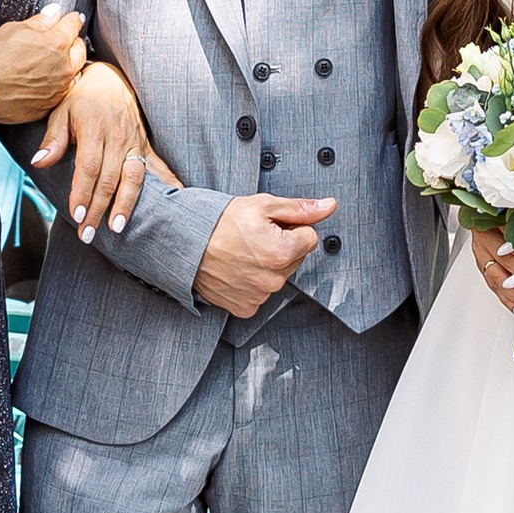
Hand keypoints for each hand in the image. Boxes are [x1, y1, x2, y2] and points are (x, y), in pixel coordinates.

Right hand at [0, 7, 86, 120]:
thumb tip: (54, 12)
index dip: (72, 19)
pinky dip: (55, 86)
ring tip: (50, 63)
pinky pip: (59, 92)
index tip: (73, 18)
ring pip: (72, 74)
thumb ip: (41, 21)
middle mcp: (63, 68)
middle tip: (63, 40)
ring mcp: (57, 89)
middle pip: (80, 51)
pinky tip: (41, 82)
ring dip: (66, 66)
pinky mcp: (48, 106)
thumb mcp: (15, 29)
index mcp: (57, 44)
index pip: (73, 26)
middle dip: (73, 43)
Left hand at [37, 59, 170, 239]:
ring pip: (133, 178)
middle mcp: (117, 137)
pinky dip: (168, 184)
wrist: (110, 79)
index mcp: (94, 128)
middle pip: (109, 179)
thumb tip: (39, 162)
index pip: (89, 167)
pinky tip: (175, 200)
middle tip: (87, 234)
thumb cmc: (81, 98)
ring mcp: (134, 143)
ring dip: (126, 205)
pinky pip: (158, 167)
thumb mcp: (61, 112)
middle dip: (98, 209)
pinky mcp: (144, 146)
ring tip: (117, 228)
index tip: (77, 215)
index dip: (83, 192)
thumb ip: (53, 139)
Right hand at [195, 192, 334, 318]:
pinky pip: (262, 293)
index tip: (268, 225)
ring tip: (241, 252)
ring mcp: (259, 297)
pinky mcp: (245, 308)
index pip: (310, 238)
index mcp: (281, 253)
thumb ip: (300, 209)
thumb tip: (330, 206)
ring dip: (267, 265)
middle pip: (296, 259)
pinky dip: (252, 282)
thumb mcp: (263, 205)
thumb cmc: (220, 221)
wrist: (183, 243)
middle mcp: (273, 280)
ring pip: (279, 276)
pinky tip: (236, 269)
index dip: (291, 228)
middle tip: (253, 237)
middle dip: (281, 246)